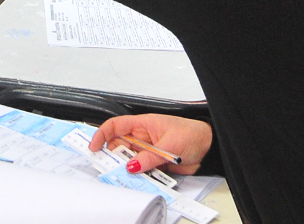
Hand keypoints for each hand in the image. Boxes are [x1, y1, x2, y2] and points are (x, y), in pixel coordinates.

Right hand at [90, 114, 212, 175]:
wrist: (209, 146)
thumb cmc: (192, 133)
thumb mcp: (170, 145)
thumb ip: (150, 157)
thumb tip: (132, 166)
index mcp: (143, 124)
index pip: (116, 126)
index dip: (102, 134)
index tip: (94, 147)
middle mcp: (142, 138)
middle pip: (118, 146)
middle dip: (112, 157)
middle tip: (109, 168)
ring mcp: (147, 151)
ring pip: (128, 161)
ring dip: (127, 169)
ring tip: (126, 176)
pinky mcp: (154, 164)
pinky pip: (140, 171)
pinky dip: (138, 177)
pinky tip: (140, 180)